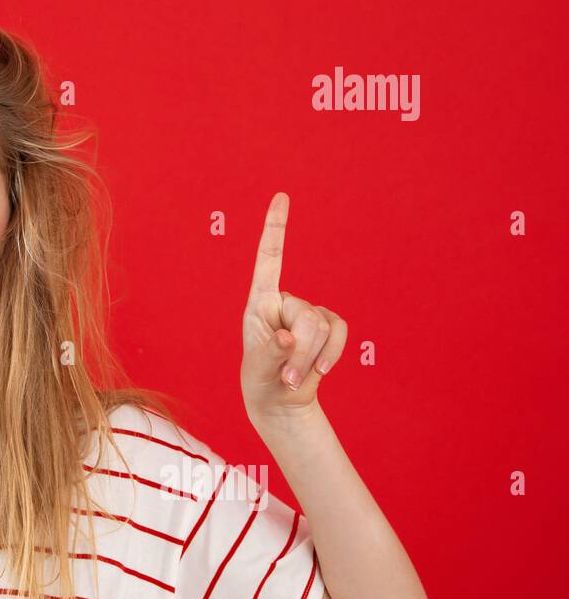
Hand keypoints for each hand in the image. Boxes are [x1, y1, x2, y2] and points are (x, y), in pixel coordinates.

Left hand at [240, 192, 347, 424]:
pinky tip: (320, 372)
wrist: (281, 402)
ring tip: (294, 379)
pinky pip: (340, 330)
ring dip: (312, 358)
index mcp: (259, 303)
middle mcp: (284, 303)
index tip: (282, 196)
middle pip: (307, 316)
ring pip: (323, 325)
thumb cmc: (260, 382)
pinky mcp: (328, 327)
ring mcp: (308, 314)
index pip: (269, 259)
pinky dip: (332, 354)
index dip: (276, 228)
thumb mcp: (258, 371)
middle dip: (302, 351)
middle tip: (286, 376)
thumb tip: (288, 338)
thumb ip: (270, 353)